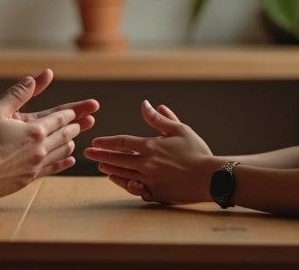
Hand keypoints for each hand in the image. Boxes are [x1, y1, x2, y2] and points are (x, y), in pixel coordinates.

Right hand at [0, 70, 98, 201]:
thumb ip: (18, 94)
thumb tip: (34, 78)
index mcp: (35, 129)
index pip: (61, 117)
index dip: (75, 110)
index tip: (90, 106)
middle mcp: (41, 147)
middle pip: (66, 134)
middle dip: (78, 125)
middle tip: (91, 120)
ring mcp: (37, 164)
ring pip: (63, 151)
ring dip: (71, 142)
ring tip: (76, 137)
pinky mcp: (30, 177)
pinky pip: (54, 169)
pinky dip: (64, 162)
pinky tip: (69, 160)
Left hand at [84, 100, 218, 204]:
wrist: (210, 178)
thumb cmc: (197, 151)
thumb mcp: (179, 130)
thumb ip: (159, 119)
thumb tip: (146, 104)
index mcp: (150, 147)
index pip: (122, 143)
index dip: (107, 142)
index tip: (96, 141)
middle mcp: (146, 164)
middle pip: (117, 159)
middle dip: (101, 156)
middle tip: (88, 154)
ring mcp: (149, 180)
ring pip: (123, 174)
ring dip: (110, 169)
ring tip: (101, 166)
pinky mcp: (155, 193)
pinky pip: (134, 189)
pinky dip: (124, 184)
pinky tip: (119, 180)